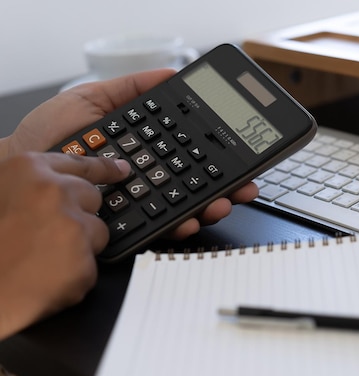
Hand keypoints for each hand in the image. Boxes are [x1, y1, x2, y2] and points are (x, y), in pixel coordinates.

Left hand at [0, 70, 257, 237]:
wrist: (22, 165)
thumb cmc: (51, 135)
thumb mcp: (93, 99)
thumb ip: (133, 87)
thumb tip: (171, 73)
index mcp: (149, 150)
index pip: (192, 154)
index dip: (219, 157)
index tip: (242, 154)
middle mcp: (150, 178)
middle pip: (198, 185)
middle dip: (228, 188)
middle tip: (244, 187)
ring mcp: (140, 203)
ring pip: (186, 209)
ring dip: (211, 208)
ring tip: (222, 203)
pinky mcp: (126, 225)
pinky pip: (159, 228)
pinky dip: (179, 226)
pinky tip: (190, 220)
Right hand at [0, 152, 130, 339]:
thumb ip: (30, 186)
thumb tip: (60, 186)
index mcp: (28, 170)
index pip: (80, 163)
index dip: (105, 167)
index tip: (121, 169)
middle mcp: (54, 193)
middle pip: (94, 198)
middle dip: (80, 216)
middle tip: (50, 235)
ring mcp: (72, 226)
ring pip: (97, 232)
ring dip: (80, 247)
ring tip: (42, 259)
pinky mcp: (83, 259)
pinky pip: (90, 266)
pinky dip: (74, 276)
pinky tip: (46, 278)